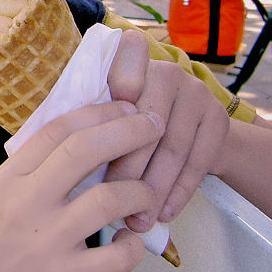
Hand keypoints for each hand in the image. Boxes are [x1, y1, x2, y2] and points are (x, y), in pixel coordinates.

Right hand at [0, 102, 163, 271]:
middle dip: (128, 131)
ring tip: (146, 192)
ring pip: (108, 200)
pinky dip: (133, 245)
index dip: (98, 111)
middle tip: (153, 124)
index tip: (125, 106)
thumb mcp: (0, 189)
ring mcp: (48, 242)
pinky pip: (117, 256)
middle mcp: (27, 204)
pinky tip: (130, 239)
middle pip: (84, 152)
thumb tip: (84, 127)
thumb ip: (34, 162)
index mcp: (10, 178)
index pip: (58, 130)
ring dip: (140, 191)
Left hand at [104, 30, 229, 231]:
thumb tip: (53, 153)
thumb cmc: (132, 132)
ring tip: (136, 219)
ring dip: (153, 188)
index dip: (124, 73)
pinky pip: (198, 162)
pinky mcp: (219, 120)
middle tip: (111, 204)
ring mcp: (197, 93)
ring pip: (172, 145)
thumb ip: (92, 121)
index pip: (129, 52)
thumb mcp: (113, 116)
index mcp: (134, 61)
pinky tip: (163, 213)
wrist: (197, 135)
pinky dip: (178, 192)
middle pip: (146, 119)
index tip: (116, 102)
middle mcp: (167, 70)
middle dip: (128, 165)